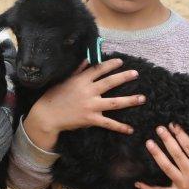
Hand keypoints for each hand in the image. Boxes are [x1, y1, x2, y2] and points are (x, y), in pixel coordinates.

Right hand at [23, 59, 143, 150]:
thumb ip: (77, 70)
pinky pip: (108, 123)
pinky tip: (130, 129)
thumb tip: (86, 59)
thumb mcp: (64, 80)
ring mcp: (90, 106)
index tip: (120, 61)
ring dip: (129, 100)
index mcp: (81, 80)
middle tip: (136, 74)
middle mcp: (88, 91)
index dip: (110, 64)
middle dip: (124, 77)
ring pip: (114, 102)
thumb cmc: (54, 96)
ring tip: (142, 98)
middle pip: (110, 82)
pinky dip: (120, 127)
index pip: (99, 69)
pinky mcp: (91, 119)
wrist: (47, 115)